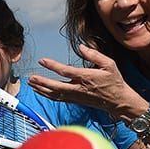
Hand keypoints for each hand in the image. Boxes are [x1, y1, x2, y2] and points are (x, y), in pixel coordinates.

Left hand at [28, 44, 143, 117]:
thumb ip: (95, 55)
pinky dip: (46, 95)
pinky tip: (39, 91)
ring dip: (41, 89)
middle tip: (30, 78)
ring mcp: (76, 96)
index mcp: (87, 78)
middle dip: (42, 82)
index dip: (52, 66)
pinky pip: (58, 99)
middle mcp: (79, 88)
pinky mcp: (74, 101)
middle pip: (56, 87)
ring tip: (30, 83)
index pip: (66, 71)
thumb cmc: (114, 81)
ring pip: (54, 94)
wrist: (118, 101)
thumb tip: (81, 47)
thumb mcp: (109, 64)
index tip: (42, 60)